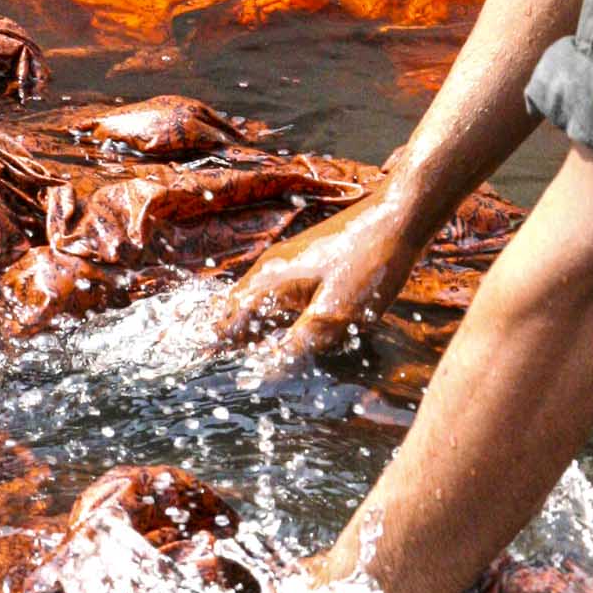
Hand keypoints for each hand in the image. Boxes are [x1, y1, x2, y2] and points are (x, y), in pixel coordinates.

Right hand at [216, 173, 432, 369]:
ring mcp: (287, 263)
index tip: (194, 373)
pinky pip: (272, 296)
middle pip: (232, 310)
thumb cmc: (370, 263)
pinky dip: (265, 317)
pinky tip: (273, 333)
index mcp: (269, 281)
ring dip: (241, 329)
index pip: (224, 323)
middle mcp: (270, 268)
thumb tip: (262, 377)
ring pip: (252, 302)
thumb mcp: (336, 315)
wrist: (399, 216)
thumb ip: (297, 347)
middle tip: (206, 369)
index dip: (210, 350)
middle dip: (220, 340)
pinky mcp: (305, 264)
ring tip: (231, 358)